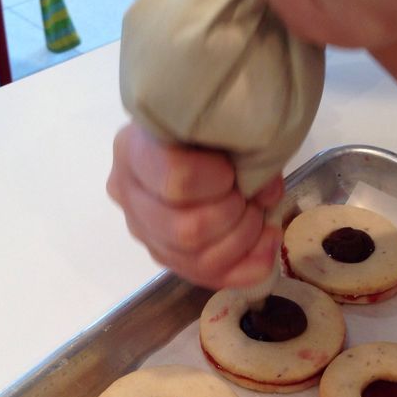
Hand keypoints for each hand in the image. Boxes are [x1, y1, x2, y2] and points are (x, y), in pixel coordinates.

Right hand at [107, 124, 283, 289]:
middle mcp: (129, 196)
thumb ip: (244, 148)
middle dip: (234, 217)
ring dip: (243, 241)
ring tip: (261, 217)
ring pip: (197, 260)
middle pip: (187, 230)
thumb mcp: (221, 119)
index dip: (218, 181)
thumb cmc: (206, 123)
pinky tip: (267, 243)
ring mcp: (146, 233)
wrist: (195, 136)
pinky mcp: (167, 257)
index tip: (232, 170)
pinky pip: (207, 277)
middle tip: (250, 197)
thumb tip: (265, 191)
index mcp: (134, 150)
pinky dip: (248, 265)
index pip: (176, 179)